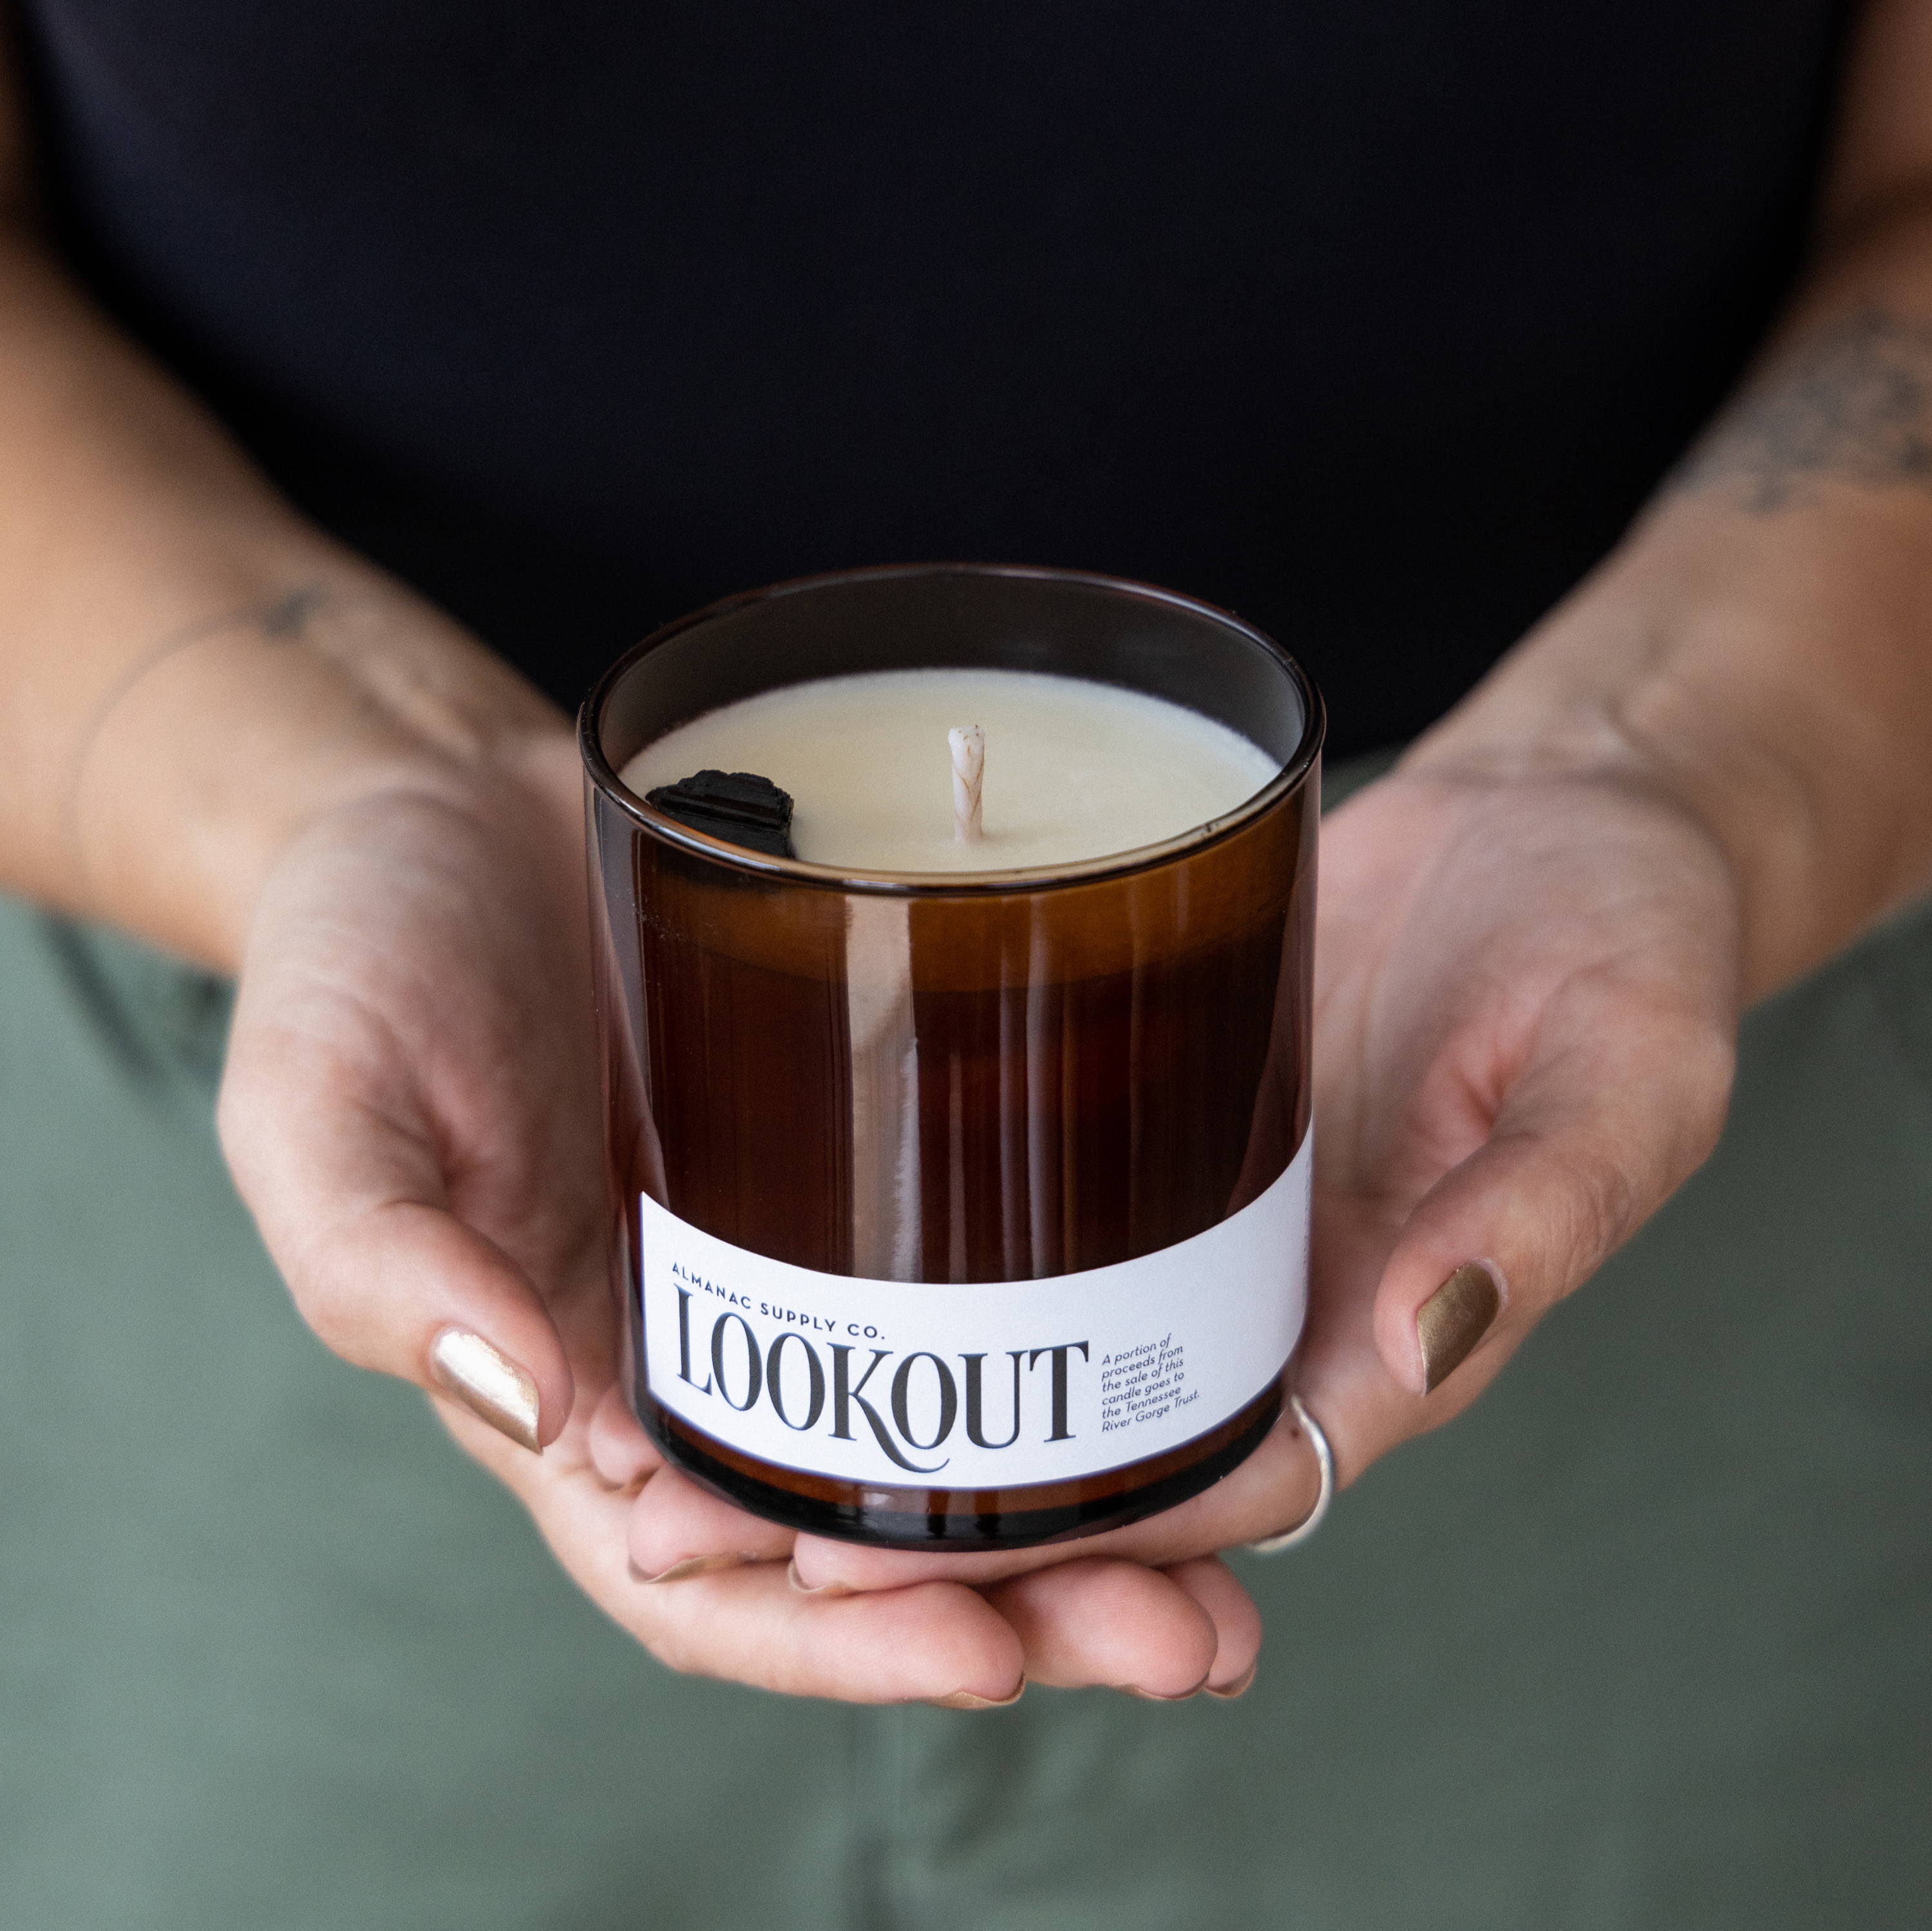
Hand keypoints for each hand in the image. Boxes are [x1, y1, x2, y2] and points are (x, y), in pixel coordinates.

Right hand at [216, 723, 1240, 1701]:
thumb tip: (532, 1404)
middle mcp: (702, 1357)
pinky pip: (984, 1274)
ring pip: (952, 1436)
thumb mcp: (321, 1106)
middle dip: (1023, 1610)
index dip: (838, 1639)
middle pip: (870, 1541)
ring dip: (1088, 1519)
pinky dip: (1077, 1348)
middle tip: (1186, 1639)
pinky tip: (1188, 1364)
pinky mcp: (869, 1149)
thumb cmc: (361, 961)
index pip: (709, 1579)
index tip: (981, 1651)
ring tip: (1235, 1572)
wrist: (454, 808)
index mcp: (569, 1398)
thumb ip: (381, 1264)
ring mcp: (797, 1257)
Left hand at [676, 757, 1740, 1675]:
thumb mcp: (1626, 1072)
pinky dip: (916, 1240)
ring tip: (691, 1418)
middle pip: (1086, 1446)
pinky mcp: (1138, 1092)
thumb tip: (1417, 1339)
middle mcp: (1264, 1290)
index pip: (1211, 1484)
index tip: (894, 1573)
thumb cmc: (1624, 943)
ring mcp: (1192, 1198)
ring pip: (1030, 1338)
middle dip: (921, 1511)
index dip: (1064, 1547)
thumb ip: (1541, 1213)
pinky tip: (782, 1239)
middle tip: (719, 1514)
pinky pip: (1025, 1191)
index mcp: (1382, 1332)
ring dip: (881, 1398)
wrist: (1563, 815)